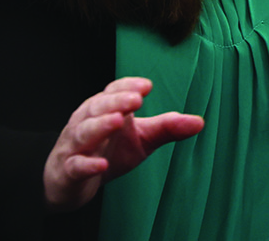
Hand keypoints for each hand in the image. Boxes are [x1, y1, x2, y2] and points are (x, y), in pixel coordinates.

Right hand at [42, 76, 204, 211]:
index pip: (112, 91)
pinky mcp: (68, 171)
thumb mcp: (141, 139)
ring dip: (100, 125)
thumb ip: (167, 128)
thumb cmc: (107, 152)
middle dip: (116, 101)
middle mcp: (85, 122)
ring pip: (84, 132)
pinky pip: (76, 166)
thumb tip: (200, 122)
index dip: (127, 87)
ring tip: (118, 121)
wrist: (69, 182)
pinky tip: (101, 165)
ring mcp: (74, 146)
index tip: (147, 86)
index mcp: (103, 109)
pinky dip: (87, 164)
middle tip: (136, 99)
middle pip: (97, 106)